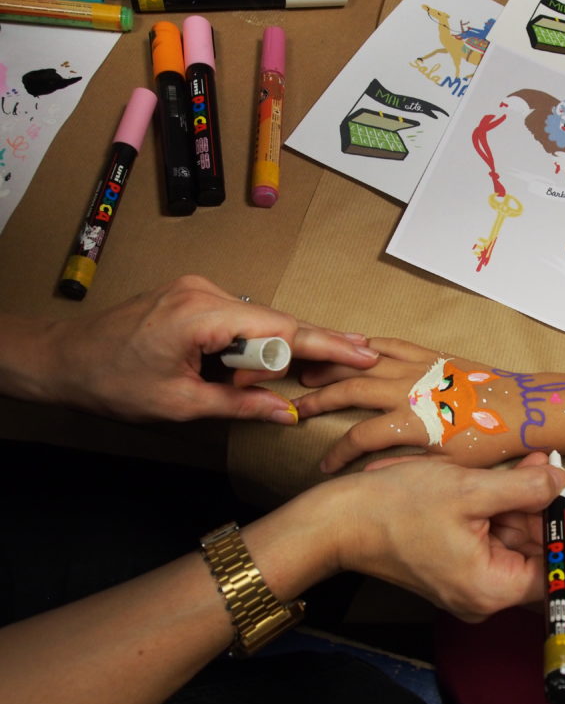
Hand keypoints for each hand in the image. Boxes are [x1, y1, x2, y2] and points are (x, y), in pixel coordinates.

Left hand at [43, 274, 378, 422]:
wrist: (64, 358)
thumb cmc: (112, 381)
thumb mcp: (180, 404)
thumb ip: (239, 405)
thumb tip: (285, 413)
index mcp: (200, 314)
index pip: (280, 328)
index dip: (326, 343)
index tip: (362, 352)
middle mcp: (204, 291)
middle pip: (276, 320)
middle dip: (313, 344)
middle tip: (359, 356)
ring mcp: (198, 289)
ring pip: (259, 320)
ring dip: (275, 349)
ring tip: (286, 371)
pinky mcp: (194, 296)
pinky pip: (240, 318)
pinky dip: (255, 341)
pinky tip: (261, 362)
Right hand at [294, 338, 531, 472]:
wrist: (521, 409)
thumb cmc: (489, 442)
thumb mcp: (450, 468)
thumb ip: (407, 467)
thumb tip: (371, 472)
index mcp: (412, 423)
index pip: (359, 438)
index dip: (337, 454)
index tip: (325, 467)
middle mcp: (409, 391)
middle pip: (349, 390)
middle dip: (318, 399)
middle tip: (294, 406)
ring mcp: (419, 369)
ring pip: (364, 363)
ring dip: (333, 367)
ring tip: (307, 372)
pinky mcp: (431, 356)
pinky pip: (391, 345)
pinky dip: (367, 345)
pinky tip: (350, 347)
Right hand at [310, 452, 564, 621]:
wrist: (339, 520)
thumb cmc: (395, 507)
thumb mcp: (470, 490)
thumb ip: (525, 488)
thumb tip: (561, 480)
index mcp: (495, 588)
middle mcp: (487, 595)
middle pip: (543, 553)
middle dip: (547, 506)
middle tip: (543, 463)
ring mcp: (472, 582)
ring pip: (519, 541)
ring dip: (523, 501)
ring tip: (522, 462)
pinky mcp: (458, 566)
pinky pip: (494, 538)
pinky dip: (501, 508)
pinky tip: (497, 478)